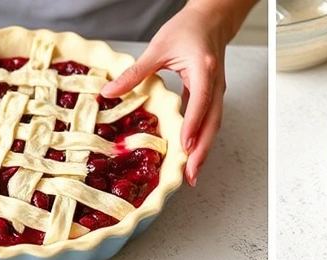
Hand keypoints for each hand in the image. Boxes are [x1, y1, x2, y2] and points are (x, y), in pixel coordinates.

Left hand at [102, 1, 240, 185]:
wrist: (212, 19)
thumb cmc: (188, 28)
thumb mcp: (158, 48)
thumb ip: (135, 72)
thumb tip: (109, 92)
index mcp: (203, 70)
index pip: (200, 101)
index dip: (193, 125)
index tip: (184, 146)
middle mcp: (215, 84)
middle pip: (212, 123)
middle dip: (202, 151)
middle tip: (191, 175)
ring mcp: (217, 92)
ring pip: (214, 126)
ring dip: (203, 150)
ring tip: (192, 173)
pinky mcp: (213, 96)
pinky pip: (210, 121)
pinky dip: (201, 139)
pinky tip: (191, 153)